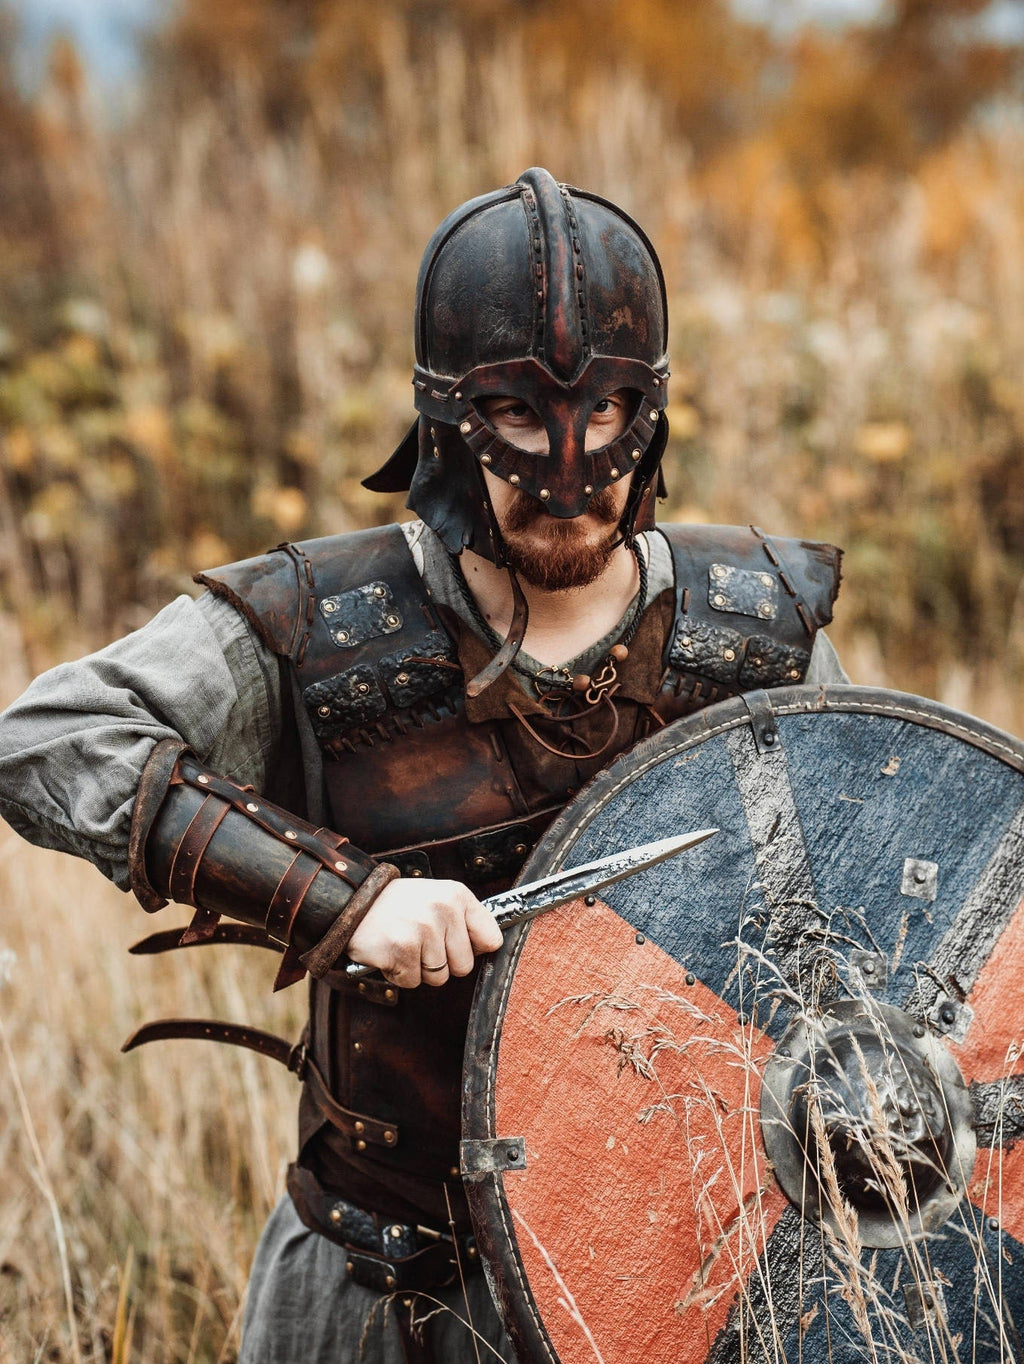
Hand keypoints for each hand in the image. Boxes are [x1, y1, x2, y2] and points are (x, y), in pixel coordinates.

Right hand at [345, 878, 502, 988]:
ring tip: (404, 944)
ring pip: (438, 977)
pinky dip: (399, 974)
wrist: (353, 902)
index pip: (491, 939)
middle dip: (442, 963)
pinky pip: (412, 982)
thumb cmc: (399, 905)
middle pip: (464, 966)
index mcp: (457, 895)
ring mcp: (422, 930)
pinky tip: (390, 952)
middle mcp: (443, 910)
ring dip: (419, 969)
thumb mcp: (437, 897)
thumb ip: (464, 919)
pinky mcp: (401, 950)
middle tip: (420, 942)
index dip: (474, 948)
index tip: (456, 943)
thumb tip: (491, 946)